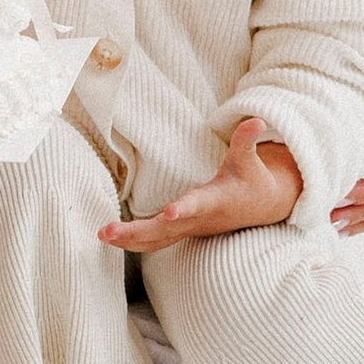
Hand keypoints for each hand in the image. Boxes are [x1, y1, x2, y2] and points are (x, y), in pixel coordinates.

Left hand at [99, 116, 303, 254]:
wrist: (261, 207)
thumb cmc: (252, 180)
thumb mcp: (249, 159)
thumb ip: (246, 140)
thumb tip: (257, 120)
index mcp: (216, 200)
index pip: (198, 205)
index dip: (185, 208)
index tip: (170, 212)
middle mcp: (200, 219)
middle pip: (165, 230)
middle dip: (136, 232)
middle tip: (107, 231)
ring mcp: (190, 228)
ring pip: (157, 241)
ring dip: (129, 241)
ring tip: (102, 235)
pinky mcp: (183, 231)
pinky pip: (156, 242)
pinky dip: (135, 243)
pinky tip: (112, 239)